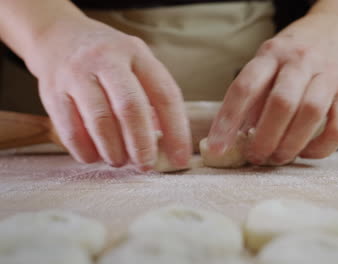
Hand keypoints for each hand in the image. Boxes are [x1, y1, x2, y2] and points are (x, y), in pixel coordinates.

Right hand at [26, 16, 191, 169]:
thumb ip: (153, 95)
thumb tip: (168, 141)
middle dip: (141, 144)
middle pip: (130, 108)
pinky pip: (71, 131)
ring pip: (100, 122)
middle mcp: (106, 60)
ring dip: (113, 151)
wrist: (58, 36)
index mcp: (136, 54)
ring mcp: (76, 75)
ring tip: (120, 161)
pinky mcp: (52, 93)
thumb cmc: (108, 58)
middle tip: (146, 165)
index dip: (176, 131)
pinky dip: (87, 151)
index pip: (165, 95)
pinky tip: (95, 156)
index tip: (180, 159)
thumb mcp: (136, 62)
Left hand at [208, 13, 337, 164]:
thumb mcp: (268, 63)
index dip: (228, 120)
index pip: (245, 86)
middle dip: (264, 138)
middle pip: (281, 102)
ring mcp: (329, 75)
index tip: (217, 147)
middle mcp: (301, 60)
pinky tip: (307, 153)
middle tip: (255, 157)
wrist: (337, 30)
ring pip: (311, 113)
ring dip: (291, 144)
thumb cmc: (293, 56)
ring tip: (278, 158)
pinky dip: (321, 147)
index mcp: (272, 53)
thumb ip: (254, 96)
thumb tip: (236, 136)